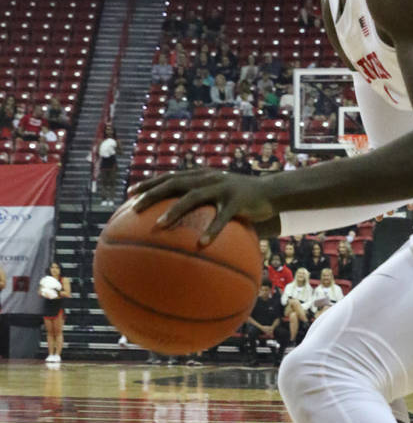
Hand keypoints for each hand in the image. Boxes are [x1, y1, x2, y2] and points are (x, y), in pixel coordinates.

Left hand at [129, 168, 278, 244]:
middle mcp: (208, 179)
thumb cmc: (242, 202)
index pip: (170, 177)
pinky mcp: (238, 200)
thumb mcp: (221, 200)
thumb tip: (185, 233)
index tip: (129, 194)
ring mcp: (222, 188)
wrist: (272, 193)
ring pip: (193, 197)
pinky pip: (222, 217)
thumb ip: (204, 209)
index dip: (149, 183)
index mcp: (201, 177)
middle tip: (134, 208)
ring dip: (174, 211)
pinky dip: (212, 230)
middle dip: (152, 194)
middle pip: (174, 183)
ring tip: (159, 225)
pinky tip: (202, 245)